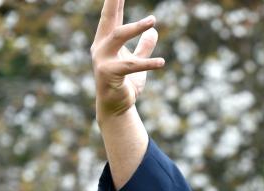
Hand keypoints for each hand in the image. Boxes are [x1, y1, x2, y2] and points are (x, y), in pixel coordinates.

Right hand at [90, 0, 163, 121]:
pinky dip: (148, 63)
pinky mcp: (109, 73)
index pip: (111, 17)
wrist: (117, 107)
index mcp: (106, 42)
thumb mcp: (137, 62)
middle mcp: (101, 47)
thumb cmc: (125, 83)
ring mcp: (102, 60)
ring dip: (135, 27)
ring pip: (118, 36)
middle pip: (108, 20)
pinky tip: (162, 62)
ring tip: (152, 20)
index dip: (114, 2)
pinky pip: (131, 65)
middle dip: (113, 3)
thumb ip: (143, 47)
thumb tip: (153, 31)